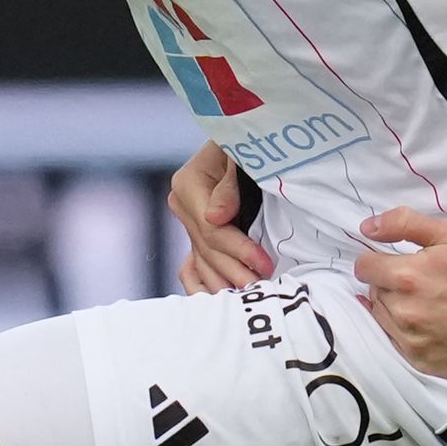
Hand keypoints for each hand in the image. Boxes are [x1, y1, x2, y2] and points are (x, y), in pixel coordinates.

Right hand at [168, 145, 269, 293]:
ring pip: (201, 262)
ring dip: (223, 283)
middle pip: (207, 249)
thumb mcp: (240, 154)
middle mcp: (182, 205)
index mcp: (187, 184)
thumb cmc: (249, 144)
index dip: (239, 249)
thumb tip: (216, 217)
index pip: (212, 229)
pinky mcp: (195, 234)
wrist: (246, 144)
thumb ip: (230, 184)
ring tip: (248, 297)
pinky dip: (205, 284)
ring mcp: (186, 222)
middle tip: (261, 288)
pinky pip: (193, 267)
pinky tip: (220, 301)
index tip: (264, 263)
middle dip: (235, 271)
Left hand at [353, 207, 446, 382]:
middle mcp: (403, 313)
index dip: (378, 260)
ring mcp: (412, 343)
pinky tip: (432, 325)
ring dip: (396, 309)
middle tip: (422, 282)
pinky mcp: (424, 364)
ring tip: (429, 303)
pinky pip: (398, 346)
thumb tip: (366, 227)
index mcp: (407, 277)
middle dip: (390, 284)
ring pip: (382, 320)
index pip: (364, 267)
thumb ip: (405, 224)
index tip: (396, 261)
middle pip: (374, 293)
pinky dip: (408, 334)